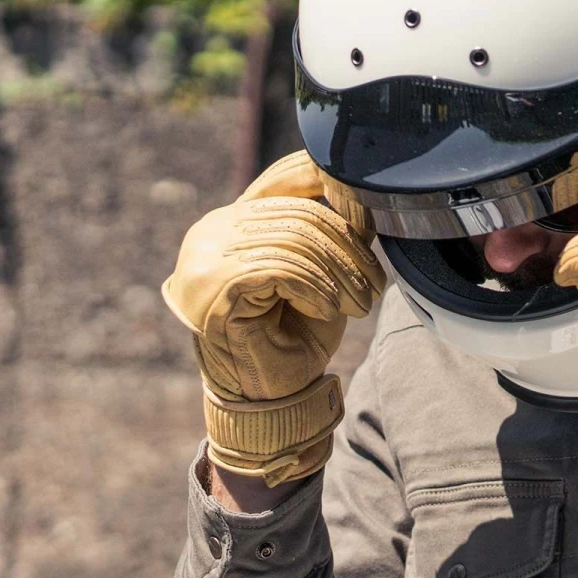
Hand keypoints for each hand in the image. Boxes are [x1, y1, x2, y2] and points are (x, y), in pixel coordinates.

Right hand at [162, 151, 384, 485]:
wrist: (272, 399)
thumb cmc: (297, 335)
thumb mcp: (323, 270)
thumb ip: (331, 228)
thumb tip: (358, 187)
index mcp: (234, 220)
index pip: (284, 178)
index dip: (331, 189)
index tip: (368, 220)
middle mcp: (212, 232)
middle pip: (296, 214)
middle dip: (347, 247)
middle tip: (372, 285)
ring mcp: (205, 259)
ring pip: (292, 240)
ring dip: (338, 272)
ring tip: (359, 301)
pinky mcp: (212, 289)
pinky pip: (277, 267)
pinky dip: (314, 286)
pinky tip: (329, 308)